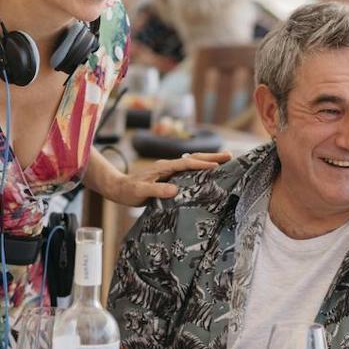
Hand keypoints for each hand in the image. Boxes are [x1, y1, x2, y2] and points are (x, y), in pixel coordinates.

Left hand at [107, 152, 230, 205]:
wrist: (118, 187)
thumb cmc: (128, 191)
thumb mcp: (140, 192)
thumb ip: (156, 190)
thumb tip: (174, 190)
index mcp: (164, 167)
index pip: (186, 164)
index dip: (202, 165)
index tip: (216, 167)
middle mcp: (168, 165)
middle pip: (193, 158)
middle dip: (212, 157)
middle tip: (230, 156)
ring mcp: (169, 169)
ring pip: (192, 161)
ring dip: (208, 160)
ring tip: (225, 160)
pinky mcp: (169, 175)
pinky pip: (189, 168)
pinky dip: (201, 167)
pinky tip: (208, 171)